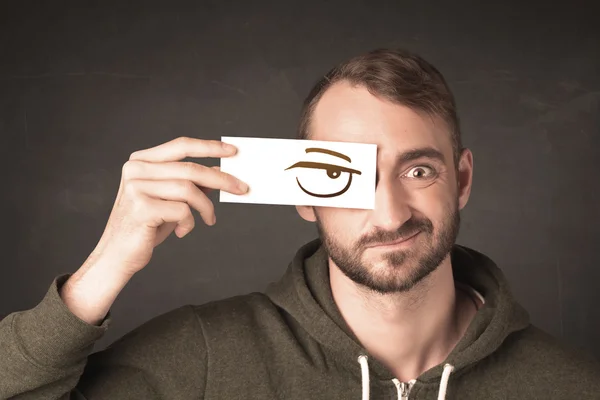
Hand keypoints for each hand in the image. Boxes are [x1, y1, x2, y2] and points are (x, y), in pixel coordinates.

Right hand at [89, 136, 247, 276]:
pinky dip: (190, 223)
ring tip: (209, 219)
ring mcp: (137, 187)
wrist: (118, 256)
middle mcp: (136, 170)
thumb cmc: (146, 227)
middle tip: (242, 189)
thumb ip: (190, 184)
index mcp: (141, 161)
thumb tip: (219, 172)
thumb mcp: (171, 201)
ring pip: (189, 189)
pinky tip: (183, 232)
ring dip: (206, 207)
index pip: (181, 146)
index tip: (233, 152)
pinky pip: (182, 211)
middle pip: (190, 169)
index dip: (209, 147)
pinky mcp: (142, 208)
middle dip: (221, 179)